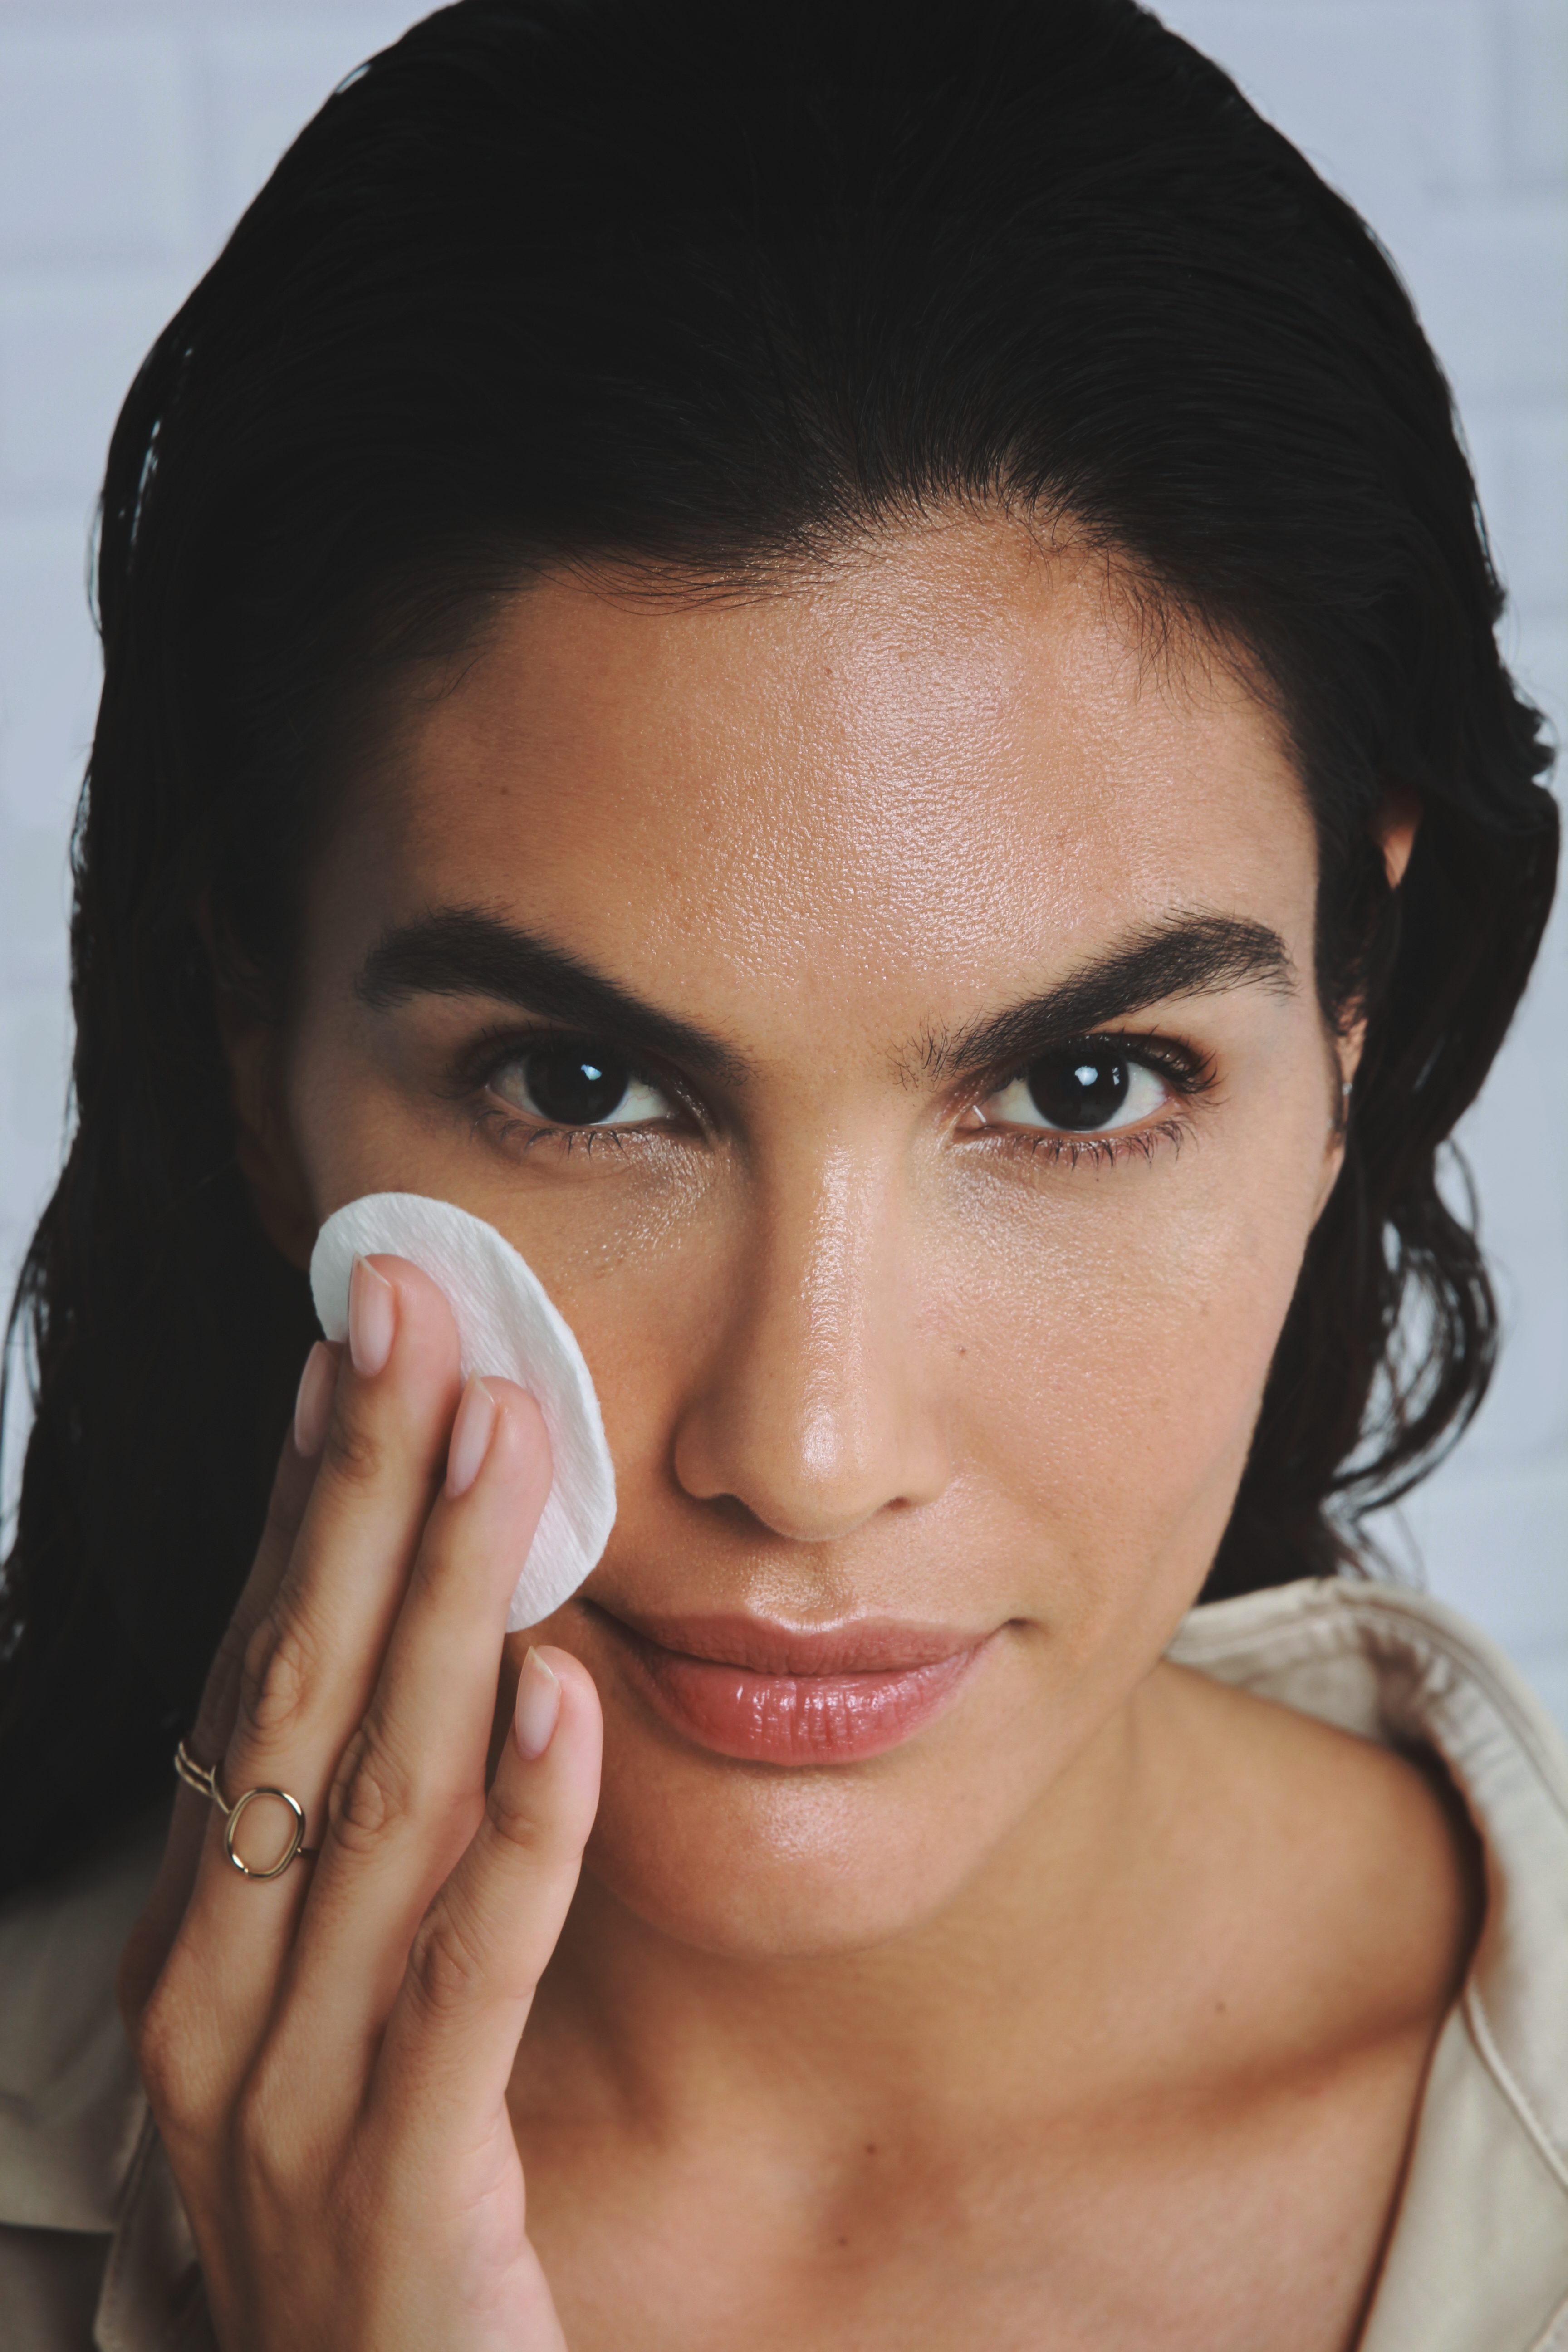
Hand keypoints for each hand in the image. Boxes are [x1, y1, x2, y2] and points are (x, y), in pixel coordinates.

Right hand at [118, 1256, 601, 2350]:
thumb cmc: (377, 2224)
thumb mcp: (350, 2020)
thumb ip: (380, 1862)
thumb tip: (464, 1654)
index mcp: (203, 1948)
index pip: (258, 1675)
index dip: (305, 1502)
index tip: (356, 1345)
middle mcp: (216, 2006)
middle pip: (298, 1698)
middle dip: (358, 1491)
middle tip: (413, 1313)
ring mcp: (292, 2106)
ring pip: (378, 1804)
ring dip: (446, 1603)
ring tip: (507, 1442)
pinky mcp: (403, 2200)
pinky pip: (467, 1982)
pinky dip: (519, 1835)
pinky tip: (568, 1702)